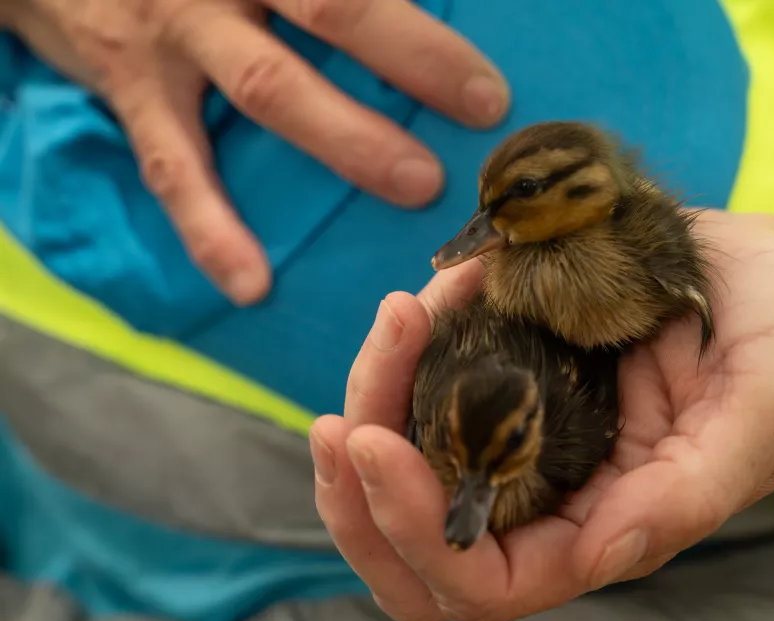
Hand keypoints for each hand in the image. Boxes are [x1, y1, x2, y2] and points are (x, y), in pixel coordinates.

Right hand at [4, 0, 507, 303]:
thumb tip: (419, 16)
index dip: (421, 23)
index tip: (488, 75)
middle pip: (330, 8)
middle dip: (410, 59)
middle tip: (480, 107)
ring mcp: (175, 35)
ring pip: (268, 88)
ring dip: (345, 140)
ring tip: (413, 185)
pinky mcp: (130, 90)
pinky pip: (173, 168)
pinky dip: (210, 229)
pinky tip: (250, 284)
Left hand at [310, 210, 773, 620]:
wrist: (769, 275)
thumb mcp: (762, 412)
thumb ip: (693, 492)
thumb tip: (597, 560)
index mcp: (604, 526)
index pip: (485, 582)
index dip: (415, 535)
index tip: (372, 445)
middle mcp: (546, 493)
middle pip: (414, 544)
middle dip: (360, 493)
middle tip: (343, 418)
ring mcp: (518, 432)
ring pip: (404, 460)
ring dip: (373, 400)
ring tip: (398, 319)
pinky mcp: (505, 371)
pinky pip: (425, 381)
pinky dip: (408, 347)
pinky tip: (435, 292)